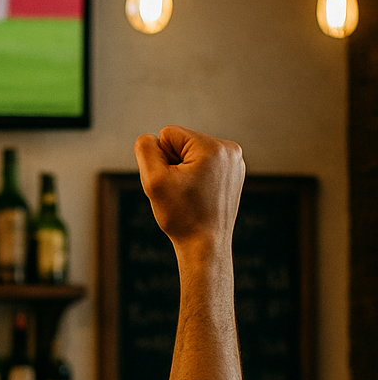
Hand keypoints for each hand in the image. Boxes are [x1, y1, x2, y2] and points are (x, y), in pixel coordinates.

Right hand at [134, 128, 244, 251]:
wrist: (205, 246)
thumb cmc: (180, 216)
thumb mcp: (153, 181)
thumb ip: (145, 150)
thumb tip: (149, 138)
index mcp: (212, 146)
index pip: (168, 134)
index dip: (161, 160)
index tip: (173, 183)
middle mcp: (229, 149)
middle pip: (182, 143)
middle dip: (174, 165)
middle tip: (181, 192)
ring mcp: (235, 162)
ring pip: (193, 154)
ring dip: (185, 172)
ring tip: (190, 195)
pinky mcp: (234, 173)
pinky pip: (205, 165)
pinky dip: (197, 178)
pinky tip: (199, 197)